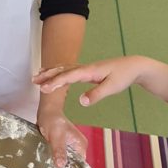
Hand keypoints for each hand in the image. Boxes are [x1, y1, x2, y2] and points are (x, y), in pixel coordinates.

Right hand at [34, 56, 149, 106]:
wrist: (133, 66)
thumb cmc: (123, 76)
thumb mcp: (112, 87)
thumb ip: (97, 94)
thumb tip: (81, 101)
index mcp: (89, 71)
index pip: (69, 76)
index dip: (56, 82)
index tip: (44, 88)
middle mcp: (85, 67)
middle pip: (62, 70)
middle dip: (48, 76)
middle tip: (34, 82)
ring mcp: (85, 68)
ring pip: (64, 68)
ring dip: (50, 72)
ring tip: (36, 77)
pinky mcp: (87, 70)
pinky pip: (68, 69)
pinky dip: (58, 71)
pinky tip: (53, 74)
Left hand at [37, 111, 86, 167]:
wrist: (46, 111)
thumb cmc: (52, 120)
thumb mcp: (56, 136)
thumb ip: (59, 150)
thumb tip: (61, 165)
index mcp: (80, 145)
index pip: (79, 164)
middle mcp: (77, 147)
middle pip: (71, 163)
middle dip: (62, 167)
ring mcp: (69, 147)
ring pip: (64, 160)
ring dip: (56, 163)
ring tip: (48, 165)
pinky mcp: (61, 146)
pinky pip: (58, 156)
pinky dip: (53, 158)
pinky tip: (46, 159)